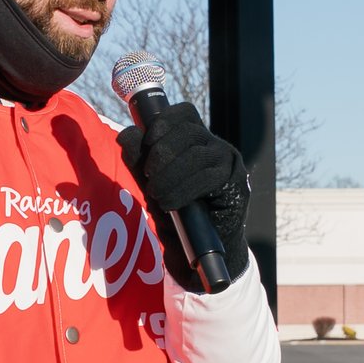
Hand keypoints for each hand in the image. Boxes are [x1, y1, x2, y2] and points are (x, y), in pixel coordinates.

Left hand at [115, 103, 247, 289]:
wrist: (198, 250)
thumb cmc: (176, 213)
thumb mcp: (151, 183)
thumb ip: (139, 159)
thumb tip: (126, 135)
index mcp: (197, 139)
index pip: (183, 112)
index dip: (163, 123)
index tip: (148, 146)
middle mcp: (216, 146)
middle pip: (188, 131)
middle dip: (162, 153)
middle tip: (149, 177)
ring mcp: (229, 164)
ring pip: (197, 154)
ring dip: (170, 175)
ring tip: (157, 195)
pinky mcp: (237, 185)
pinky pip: (209, 178)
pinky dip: (184, 190)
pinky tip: (171, 203)